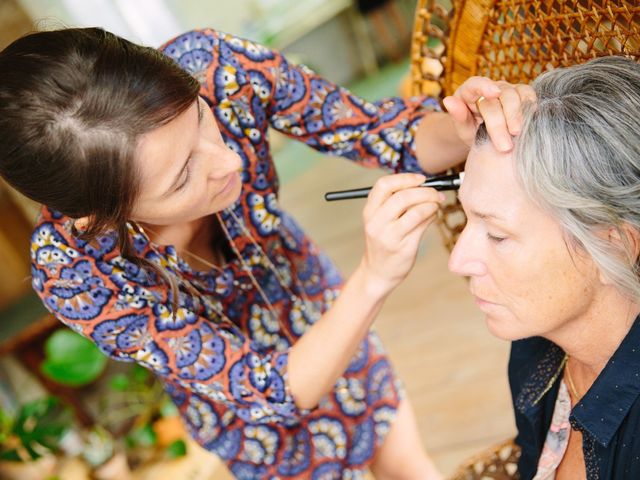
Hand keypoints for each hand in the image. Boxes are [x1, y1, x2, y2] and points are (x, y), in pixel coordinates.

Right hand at [358, 173, 443, 297]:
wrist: (378, 273)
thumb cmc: (383, 243)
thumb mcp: (380, 221)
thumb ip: (394, 203)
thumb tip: (422, 185)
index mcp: (369, 212)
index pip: (384, 185)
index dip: (405, 178)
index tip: (421, 179)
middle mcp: (376, 223)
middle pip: (402, 196)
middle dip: (425, 191)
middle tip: (436, 193)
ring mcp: (389, 236)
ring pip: (416, 211)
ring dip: (431, 204)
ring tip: (437, 204)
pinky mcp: (403, 248)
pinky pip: (423, 226)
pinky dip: (432, 216)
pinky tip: (433, 216)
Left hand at [443, 77, 536, 151]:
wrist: (485, 136)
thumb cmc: (471, 131)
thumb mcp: (462, 129)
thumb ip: (457, 116)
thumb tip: (448, 100)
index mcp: (470, 91)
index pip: (476, 83)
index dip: (485, 86)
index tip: (494, 93)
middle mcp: (490, 87)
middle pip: (499, 96)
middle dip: (501, 122)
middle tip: (504, 145)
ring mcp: (507, 89)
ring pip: (516, 95)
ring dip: (517, 117)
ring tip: (516, 135)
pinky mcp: (522, 94)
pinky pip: (529, 96)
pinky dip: (530, 108)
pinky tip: (529, 124)